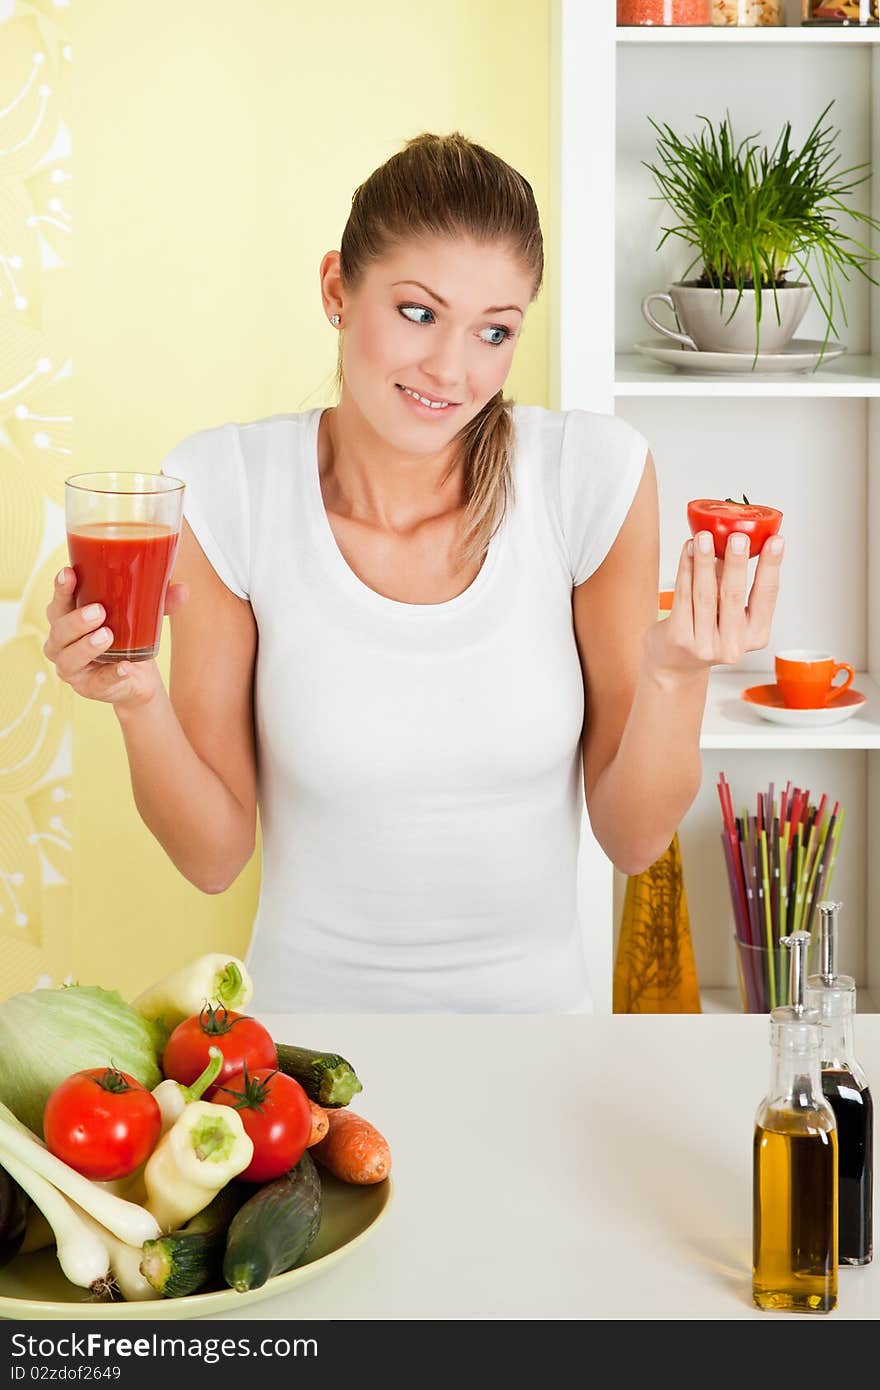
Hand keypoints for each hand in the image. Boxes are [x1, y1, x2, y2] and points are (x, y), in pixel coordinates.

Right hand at [43, 567, 188, 707]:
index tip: (69, 573)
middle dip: (76, 620)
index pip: (58, 602)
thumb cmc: (127, 637)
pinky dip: (111, 674)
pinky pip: (97, 682)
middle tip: (99, 611)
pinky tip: (125, 667)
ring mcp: (72, 668)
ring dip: (86, 646)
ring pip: (68, 658)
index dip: (60, 588)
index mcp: (69, 618)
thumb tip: (183, 590)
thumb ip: (159, 601)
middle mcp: (62, 643)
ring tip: (107, 636)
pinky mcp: (88, 687)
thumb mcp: (141, 616)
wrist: (136, 678)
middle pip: (59, 631)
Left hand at [642, 528, 783, 680]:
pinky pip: (684, 596)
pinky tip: (687, 551)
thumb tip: (740, 536)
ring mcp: (706, 645)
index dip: (771, 566)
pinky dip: (685, 569)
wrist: (675, 662)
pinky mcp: (681, 638)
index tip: (776, 540)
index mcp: (756, 635)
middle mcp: (733, 645)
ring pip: (705, 594)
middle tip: (738, 537)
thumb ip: (735, 582)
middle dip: (736, 562)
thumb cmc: (706, 631)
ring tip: (704, 536)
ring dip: (705, 560)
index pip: (767, 595)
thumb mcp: (730, 613)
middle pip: (734, 595)